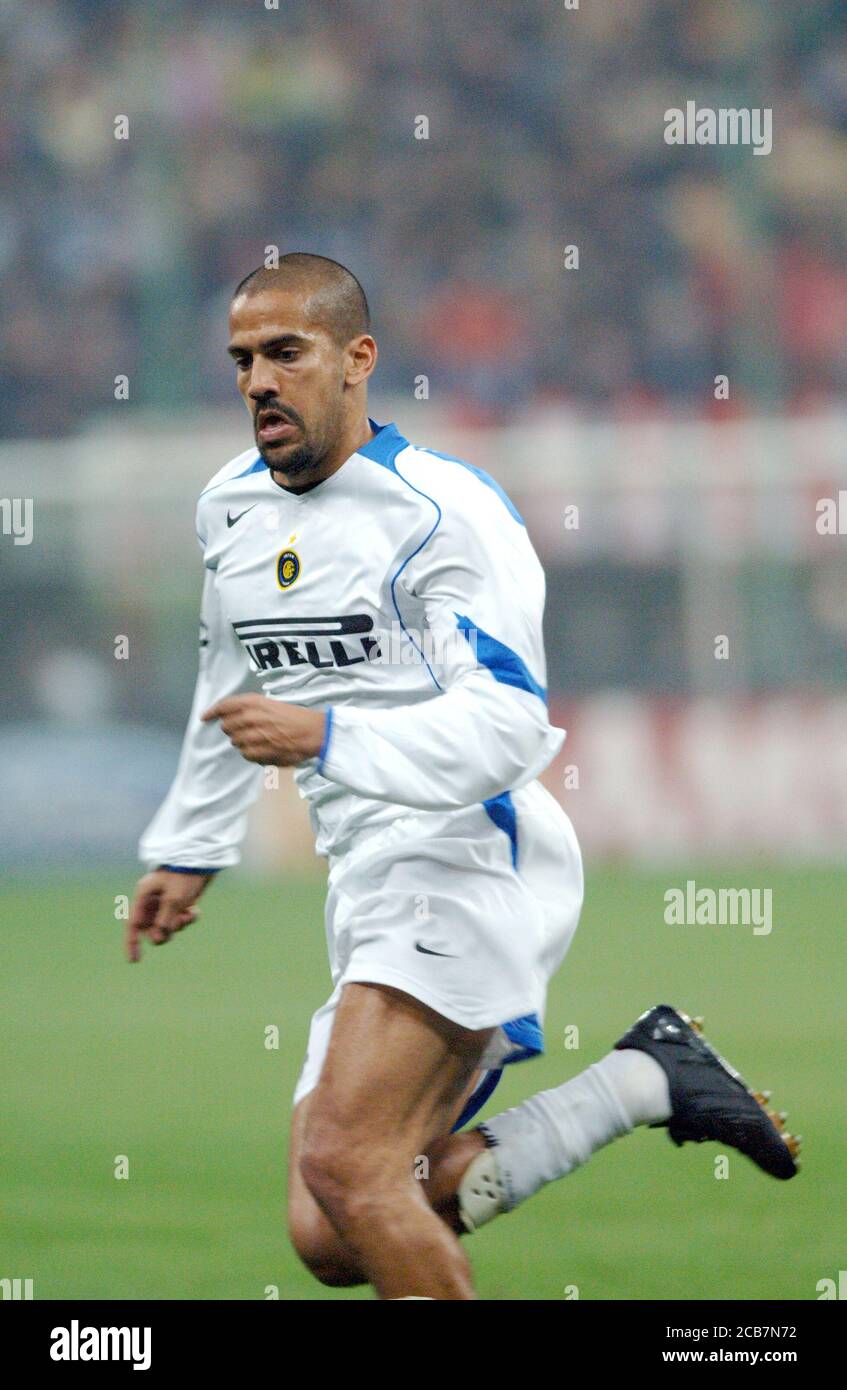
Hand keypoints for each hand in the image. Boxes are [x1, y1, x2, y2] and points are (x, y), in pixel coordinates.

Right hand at [126, 868, 213, 962]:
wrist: (202, 859)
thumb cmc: (184, 875)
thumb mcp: (174, 899)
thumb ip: (165, 921)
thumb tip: (159, 938)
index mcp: (144, 897)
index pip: (133, 924)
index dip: (131, 944)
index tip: (134, 961)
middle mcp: (152, 901)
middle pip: (151, 929)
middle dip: (165, 932)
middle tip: (179, 924)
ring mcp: (165, 902)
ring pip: (167, 926)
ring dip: (178, 925)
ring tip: (189, 915)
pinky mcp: (179, 903)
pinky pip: (179, 919)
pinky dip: (187, 919)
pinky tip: (195, 912)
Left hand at [201, 694, 324, 765]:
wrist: (314, 733)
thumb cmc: (296, 717)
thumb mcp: (272, 704)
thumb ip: (251, 710)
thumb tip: (232, 717)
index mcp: (254, 703)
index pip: (224, 706)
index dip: (212, 712)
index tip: (205, 718)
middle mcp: (251, 718)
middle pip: (227, 726)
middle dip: (231, 729)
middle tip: (243, 730)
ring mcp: (255, 736)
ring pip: (235, 742)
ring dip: (242, 742)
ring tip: (256, 740)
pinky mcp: (260, 752)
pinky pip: (245, 755)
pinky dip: (250, 753)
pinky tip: (261, 749)